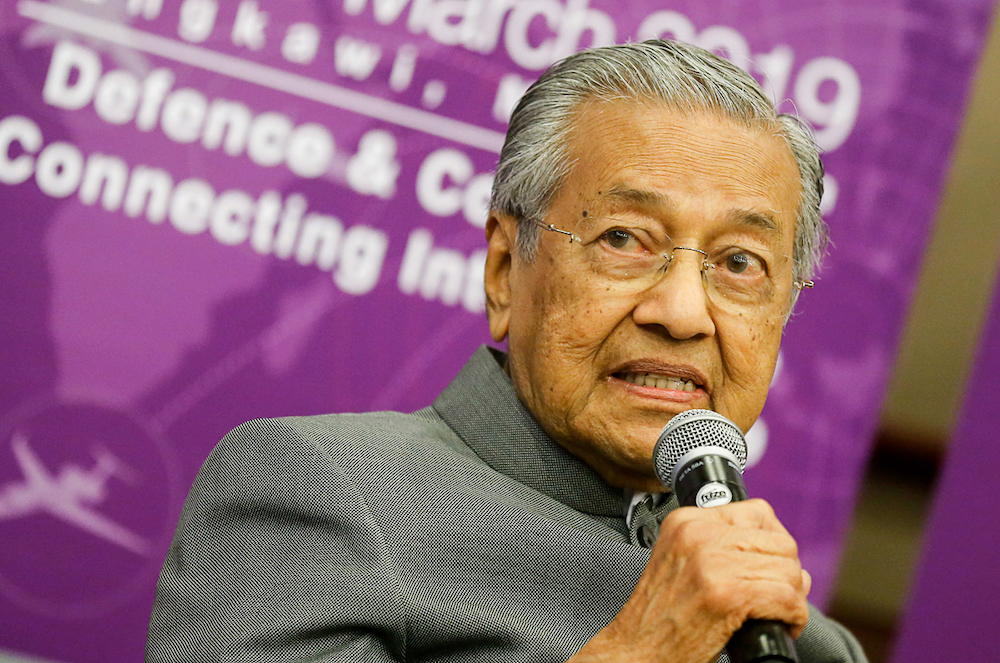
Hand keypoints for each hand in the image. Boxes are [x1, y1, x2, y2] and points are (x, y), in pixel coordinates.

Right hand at [570, 499, 810, 662]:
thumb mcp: (682, 562)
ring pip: (788, 570)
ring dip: (792, 598)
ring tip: (776, 614)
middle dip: (788, 574)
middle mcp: (698, 534)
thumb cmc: (662, 616)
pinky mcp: (726, 594)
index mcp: (686, 521)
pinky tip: (780, 626)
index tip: (770, 567)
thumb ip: (726, 549)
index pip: (758, 512)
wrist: (637, 650)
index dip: (774, 543)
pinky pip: (785, 598)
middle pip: (780, 542)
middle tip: (776, 598)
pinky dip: (793, 617)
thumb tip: (789, 559)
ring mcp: (711, 562)